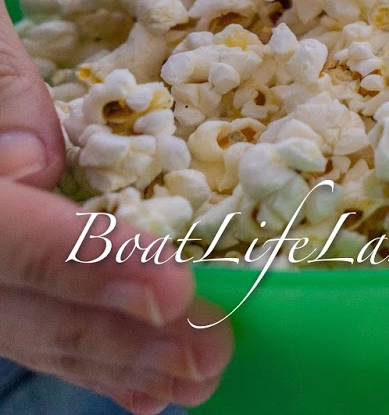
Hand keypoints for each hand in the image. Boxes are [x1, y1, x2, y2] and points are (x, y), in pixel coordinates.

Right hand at [0, 0, 232, 412]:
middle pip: (2, 295)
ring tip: (194, 379)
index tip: (169, 285)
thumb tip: (32, 165)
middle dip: (106, 333)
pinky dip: (79, 348)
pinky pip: (14, 308)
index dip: (75, 259)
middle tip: (207, 355)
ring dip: (102, 357)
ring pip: (8, 320)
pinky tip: (145, 385)